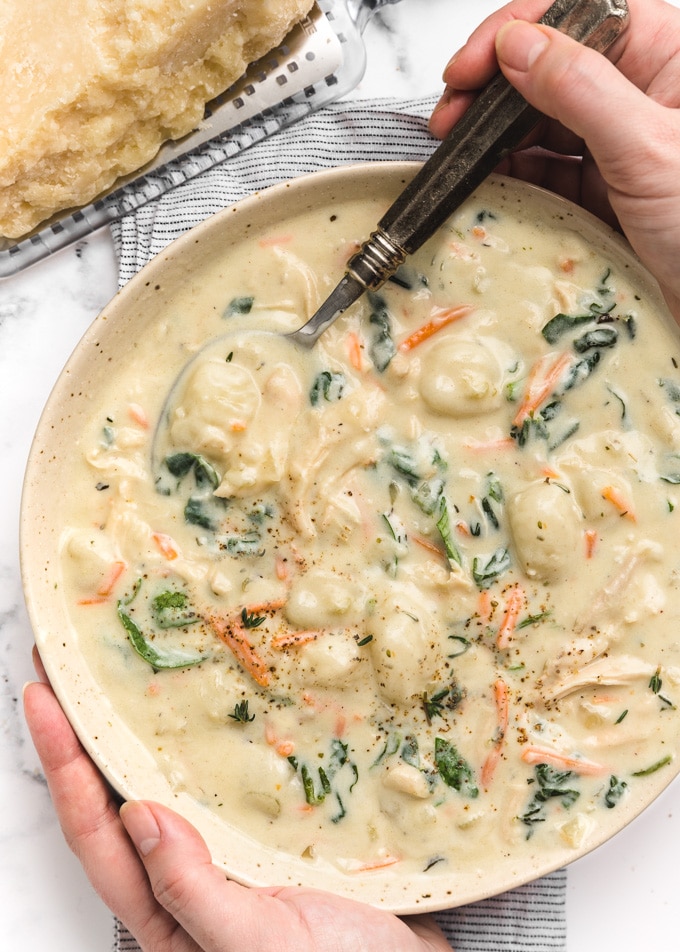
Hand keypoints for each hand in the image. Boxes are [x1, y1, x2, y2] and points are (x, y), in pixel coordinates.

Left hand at [23, 648, 449, 951]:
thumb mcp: (256, 946)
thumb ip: (192, 892)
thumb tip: (139, 817)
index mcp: (164, 916)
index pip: (95, 831)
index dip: (63, 762)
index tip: (44, 697)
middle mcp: (185, 879)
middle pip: (117, 796)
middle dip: (87, 730)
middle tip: (70, 665)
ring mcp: (227, 851)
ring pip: (168, 779)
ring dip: (139, 728)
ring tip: (125, 674)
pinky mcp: (267, 832)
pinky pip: (222, 778)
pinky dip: (207, 740)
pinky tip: (211, 706)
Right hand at [429, 0, 679, 321]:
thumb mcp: (648, 150)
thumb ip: (581, 89)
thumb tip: (519, 45)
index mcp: (668, 59)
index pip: (581, 13)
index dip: (521, 28)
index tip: (473, 64)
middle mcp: (641, 96)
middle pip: (550, 65)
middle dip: (493, 85)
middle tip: (451, 112)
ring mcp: (617, 145)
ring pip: (540, 121)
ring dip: (494, 133)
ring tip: (458, 150)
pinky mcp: (600, 191)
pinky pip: (544, 172)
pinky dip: (511, 175)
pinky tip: (487, 180)